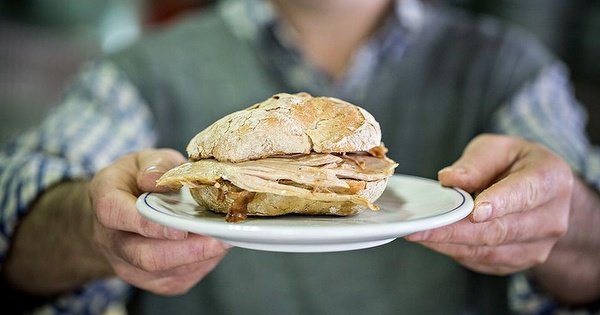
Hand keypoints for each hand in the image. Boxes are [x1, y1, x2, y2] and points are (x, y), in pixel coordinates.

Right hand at [89, 149, 230, 294]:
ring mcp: (128, 265)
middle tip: (219, 239)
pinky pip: (177, 280)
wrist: (119, 212)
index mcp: (106, 201)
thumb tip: (159, 180)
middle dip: (186, 251)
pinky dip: (201, 266)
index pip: (117, 215)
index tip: (180, 228)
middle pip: (145, 256)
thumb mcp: (142, 160)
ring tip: (226, 240)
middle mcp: (111, 240)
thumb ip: (154, 165)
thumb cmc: (135, 181)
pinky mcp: (149, 281)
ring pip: (164, 273)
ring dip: (199, 259)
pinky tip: (216, 248)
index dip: (148, 224)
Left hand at [406, 134, 572, 274]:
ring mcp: (539, 245)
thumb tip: (450, 179)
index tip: (474, 212)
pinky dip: (456, 252)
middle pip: (502, 230)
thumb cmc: (515, 164)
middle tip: (422, 226)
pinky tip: (434, 241)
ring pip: (490, 251)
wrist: (540, 194)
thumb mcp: (498, 148)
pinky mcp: (519, 261)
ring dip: (451, 244)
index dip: (499, 203)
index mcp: (551, 179)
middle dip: (457, 230)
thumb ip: (476, 163)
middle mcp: (552, 217)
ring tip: (419, 233)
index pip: (525, 193)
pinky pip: (484, 262)